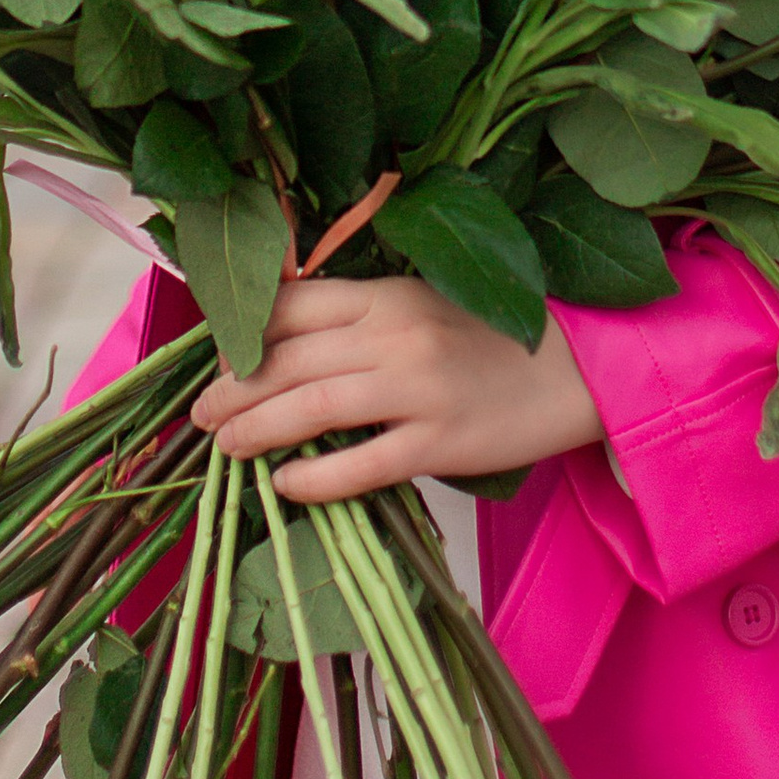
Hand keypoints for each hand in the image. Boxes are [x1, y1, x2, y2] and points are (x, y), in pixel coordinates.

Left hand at [191, 276, 603, 503]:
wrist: (577, 370)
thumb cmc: (491, 340)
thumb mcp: (422, 306)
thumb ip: (361, 317)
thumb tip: (281, 343)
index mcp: (388, 293)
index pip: (292, 306)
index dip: (243, 334)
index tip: (219, 361)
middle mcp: (396, 334)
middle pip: (288, 359)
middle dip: (233, 388)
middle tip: (202, 413)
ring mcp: (418, 389)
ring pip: (311, 407)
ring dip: (255, 429)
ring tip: (225, 447)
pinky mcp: (440, 443)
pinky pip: (361, 464)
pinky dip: (314, 477)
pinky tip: (285, 485)